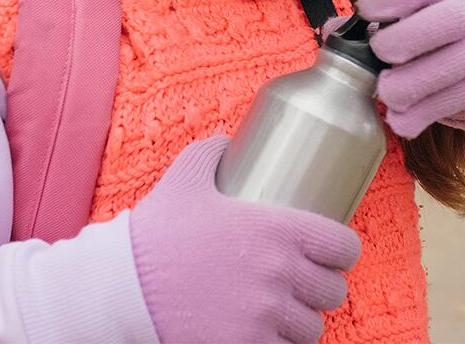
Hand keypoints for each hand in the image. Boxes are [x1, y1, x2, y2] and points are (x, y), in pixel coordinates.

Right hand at [130, 137, 360, 343]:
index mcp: (279, 230)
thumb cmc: (156, 233)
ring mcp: (265, 316)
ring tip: (287, 314)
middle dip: (322, 289)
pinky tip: (267, 335)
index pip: (344, 246)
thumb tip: (226, 140)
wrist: (120, 289)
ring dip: (302, 322)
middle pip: (333, 291)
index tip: (331, 254)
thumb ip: (211, 154)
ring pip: (311, 328)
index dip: (342, 252)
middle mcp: (281, 274)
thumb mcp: (186, 179)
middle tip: (304, 285)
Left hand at [349, 0, 464, 138]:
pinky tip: (397, 117)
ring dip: (405, 85)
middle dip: (404, 39)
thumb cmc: (426, 38)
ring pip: (447, 68)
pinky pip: (445, 105)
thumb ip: (366, 23)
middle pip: (446, 21)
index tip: (364, 12)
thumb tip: (333, 31)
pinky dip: (414, 116)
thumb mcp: (404, 19)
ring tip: (385, 92)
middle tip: (379, 54)